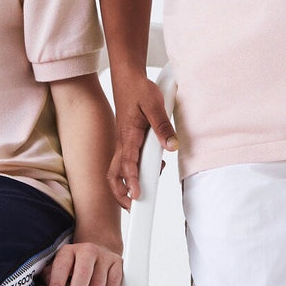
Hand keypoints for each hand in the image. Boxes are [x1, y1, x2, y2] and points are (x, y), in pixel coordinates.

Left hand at [45, 240, 123, 285]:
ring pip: (98, 283)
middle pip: (82, 276)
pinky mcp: (117, 264)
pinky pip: (113, 283)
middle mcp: (87, 251)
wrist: (98, 248)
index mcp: (69, 251)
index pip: (61, 268)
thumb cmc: (75, 262)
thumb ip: (50, 277)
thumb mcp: (59, 265)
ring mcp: (104, 257)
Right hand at [107, 77, 176, 208]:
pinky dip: (131, 174)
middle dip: (120, 193)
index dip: (132, 181)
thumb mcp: (155, 105)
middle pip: (114, 175)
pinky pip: (125, 162)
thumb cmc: (140, 90)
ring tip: (140, 198)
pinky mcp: (126, 141)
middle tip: (133, 207)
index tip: (137, 195)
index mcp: (128, 135)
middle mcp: (122, 142)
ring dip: (124, 186)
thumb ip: (162, 126)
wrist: (128, 77)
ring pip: (117, 171)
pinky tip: (150, 172)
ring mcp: (123, 143)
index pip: (128, 163)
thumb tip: (171, 146)